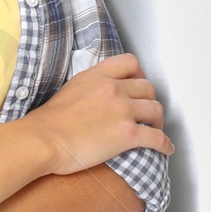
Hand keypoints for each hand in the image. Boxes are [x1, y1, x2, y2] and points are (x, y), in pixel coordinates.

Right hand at [33, 52, 173, 175]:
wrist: (44, 140)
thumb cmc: (48, 122)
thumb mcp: (70, 89)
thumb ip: (89, 86)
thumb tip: (96, 96)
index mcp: (98, 76)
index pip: (130, 63)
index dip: (139, 74)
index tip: (139, 84)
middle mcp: (114, 89)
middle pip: (147, 87)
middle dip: (150, 100)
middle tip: (147, 111)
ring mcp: (123, 110)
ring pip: (155, 109)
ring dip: (158, 120)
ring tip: (155, 129)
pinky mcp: (127, 134)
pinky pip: (156, 137)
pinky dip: (164, 144)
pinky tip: (166, 149)